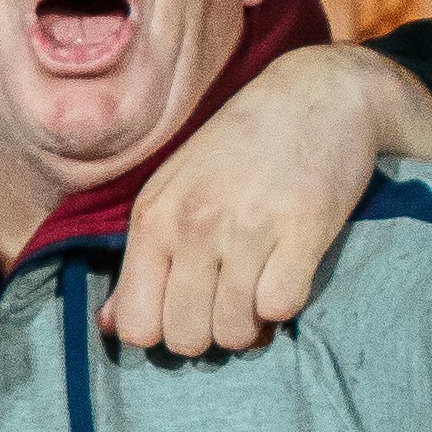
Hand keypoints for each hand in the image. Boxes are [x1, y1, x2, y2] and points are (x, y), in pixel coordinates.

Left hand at [107, 43, 431, 353]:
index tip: (187, 312)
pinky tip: (287, 271)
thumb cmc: (240, 145)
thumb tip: (113, 326)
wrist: (318, 92)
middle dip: (209, 334)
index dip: (163, 334)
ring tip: (258, 286)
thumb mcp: (175, 190)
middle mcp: (194, 223)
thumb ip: (142, 260)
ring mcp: (248, 226)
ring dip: (251, 323)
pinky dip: (286, 302)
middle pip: (186, 339)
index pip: (137, 326)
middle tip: (229, 301)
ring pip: (235, 332)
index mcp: (154, 217)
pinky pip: (282, 307)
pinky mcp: (303, 228)